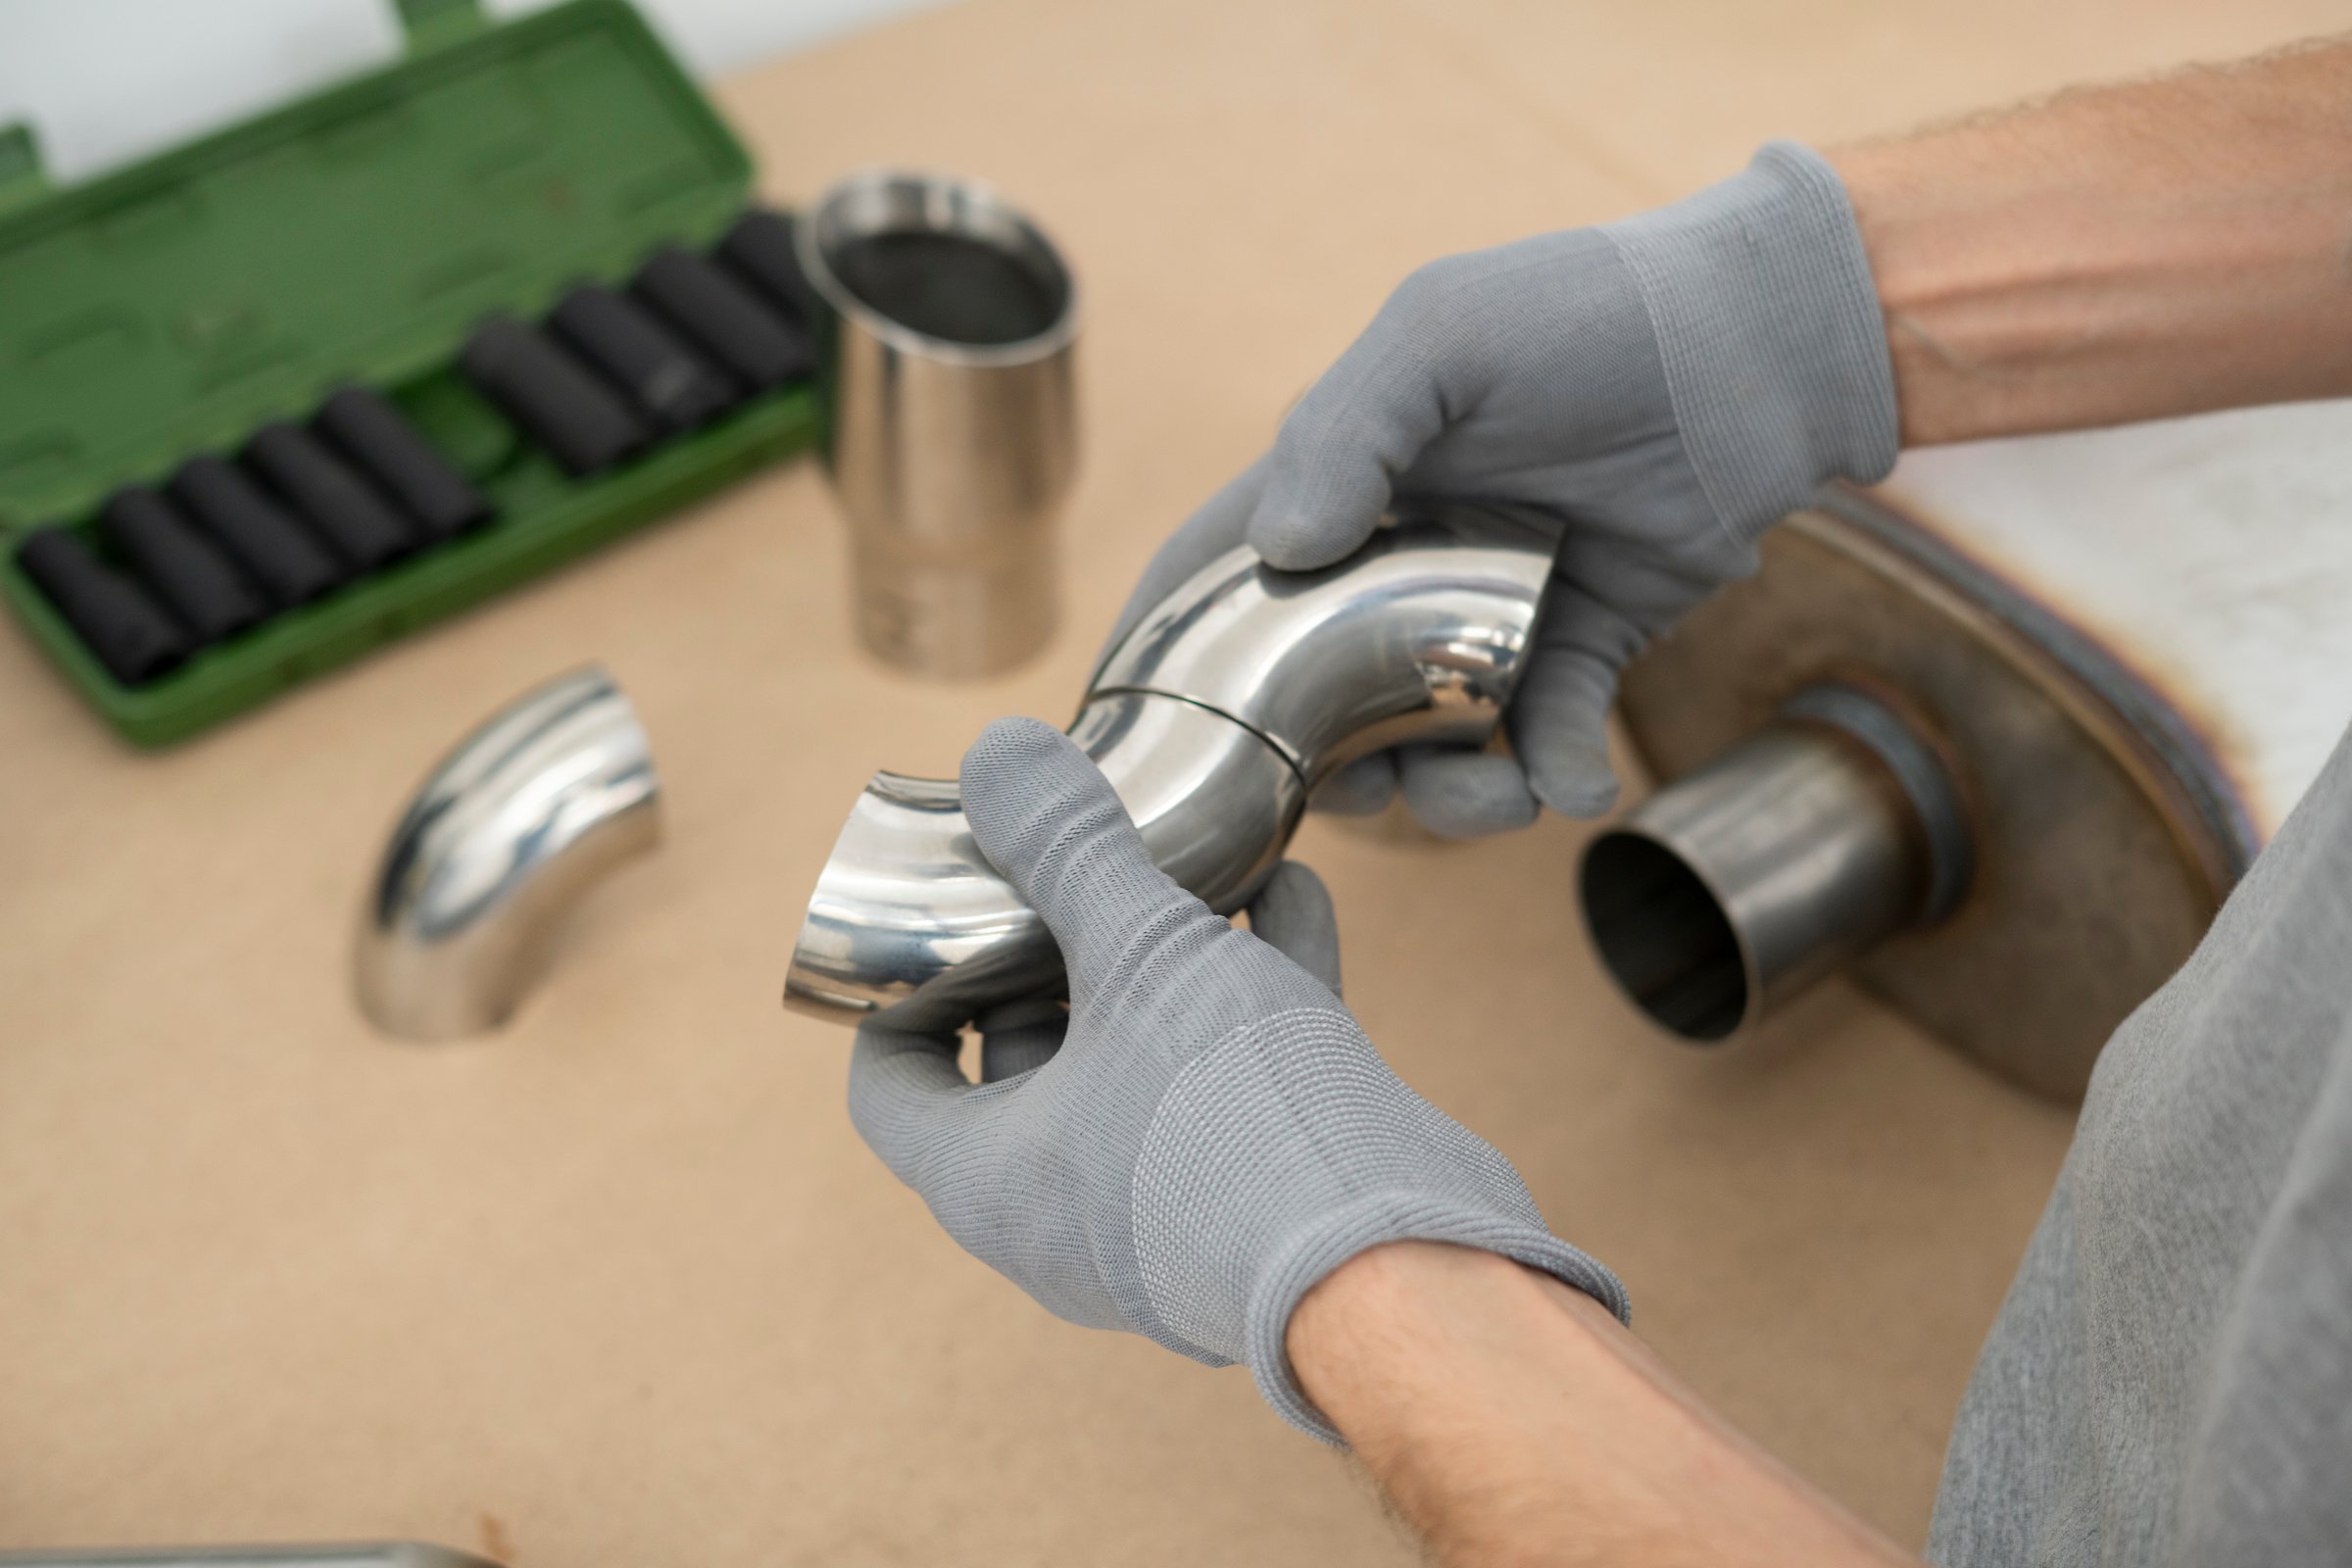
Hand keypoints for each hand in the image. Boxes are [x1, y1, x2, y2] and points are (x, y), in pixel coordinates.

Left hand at [847, 717, 1624, 1440]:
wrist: (1396, 1264)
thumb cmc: (1232, 1124)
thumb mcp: (1140, 951)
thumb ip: (1071, 850)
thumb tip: (998, 750)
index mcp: (988, 1178)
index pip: (892, 1083)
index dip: (899, 991)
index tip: (933, 918)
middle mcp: (1062, 1214)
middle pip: (1022, 1063)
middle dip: (1049, 955)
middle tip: (1066, 868)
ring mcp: (1165, 1215)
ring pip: (1140, 1068)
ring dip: (1161, 965)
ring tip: (1186, 866)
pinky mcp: (1261, 1202)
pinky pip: (1236, 1086)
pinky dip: (1253, 992)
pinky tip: (1292, 897)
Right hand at [1101, 142, 1896, 835]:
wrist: (1759, 345)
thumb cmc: (1587, 314)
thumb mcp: (1441, 337)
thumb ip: (1345, 431)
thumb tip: (1276, 554)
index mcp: (1339, 486)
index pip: (1219, 573)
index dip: (1166, 652)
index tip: (1134, 734)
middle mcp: (1399, 562)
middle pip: (1316, 697)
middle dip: (1325, 767)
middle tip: (1357, 790)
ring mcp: (1490, 615)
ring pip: (1430, 743)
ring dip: (1449, 798)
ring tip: (1496, 798)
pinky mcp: (1582, 649)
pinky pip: (1548, 741)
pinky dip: (1556, 776)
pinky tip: (1577, 782)